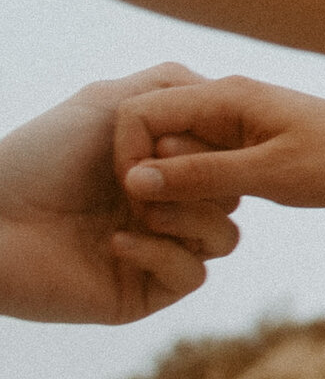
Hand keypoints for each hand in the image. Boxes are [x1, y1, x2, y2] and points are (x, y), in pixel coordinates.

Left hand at [0, 64, 241, 323]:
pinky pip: (192, 275)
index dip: (214, 146)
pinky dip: (161, 253)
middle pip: (234, 196)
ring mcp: (158, 250)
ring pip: (224, 238)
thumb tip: (229, 101)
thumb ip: (174, 87)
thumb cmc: (37, 158)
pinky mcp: (145, 291)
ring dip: (189, 217)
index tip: (167, 139)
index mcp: (164, 167)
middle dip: (202, 180)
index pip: (226, 158)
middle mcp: (166, 208)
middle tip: (151, 170)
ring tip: (137, 208)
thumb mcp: (109, 103)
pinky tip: (114, 242)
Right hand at [114, 76, 324, 217]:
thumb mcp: (272, 174)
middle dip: (153, 175)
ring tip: (213, 211)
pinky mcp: (257, 154)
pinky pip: (208, 170)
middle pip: (154, 134)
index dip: (129, 156)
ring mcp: (242, 129)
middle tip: (178, 214)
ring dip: (181, 188)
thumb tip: (135, 179)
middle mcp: (228, 105)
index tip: (144, 199)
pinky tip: (229, 213)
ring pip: (180, 156)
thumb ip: (201, 176)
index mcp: (227, 94)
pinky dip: (205, 193)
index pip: (140, 112)